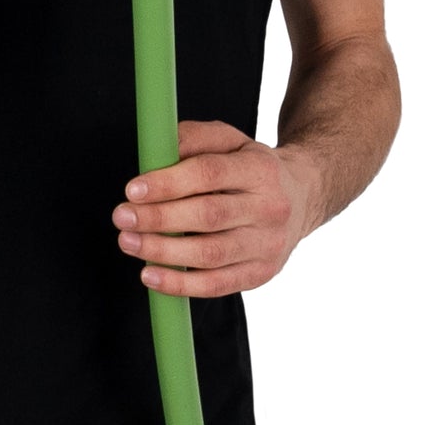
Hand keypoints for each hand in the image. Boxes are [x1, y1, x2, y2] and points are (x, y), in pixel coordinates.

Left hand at [113, 119, 321, 297]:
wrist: (302, 197)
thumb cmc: (252, 166)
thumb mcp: (230, 139)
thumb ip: (193, 139)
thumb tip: (155, 153)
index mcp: (259, 169)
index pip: (209, 174)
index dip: (168, 182)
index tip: (133, 189)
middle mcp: (268, 208)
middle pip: (208, 216)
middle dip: (159, 219)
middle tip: (121, 217)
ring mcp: (267, 245)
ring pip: (211, 255)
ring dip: (164, 252)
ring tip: (128, 242)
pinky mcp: (261, 274)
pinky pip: (217, 285)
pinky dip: (180, 285)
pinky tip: (150, 276)